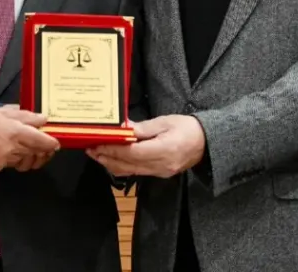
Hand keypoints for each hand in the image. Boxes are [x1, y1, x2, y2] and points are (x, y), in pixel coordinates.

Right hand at [0, 106, 58, 172]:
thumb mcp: (2, 112)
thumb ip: (25, 115)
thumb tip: (42, 118)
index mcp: (16, 131)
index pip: (42, 141)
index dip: (51, 143)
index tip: (55, 143)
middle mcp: (13, 148)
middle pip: (35, 153)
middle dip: (42, 151)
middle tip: (43, 148)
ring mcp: (4, 160)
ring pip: (23, 160)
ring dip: (26, 156)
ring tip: (23, 149)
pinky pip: (9, 165)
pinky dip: (11, 159)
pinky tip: (5, 151)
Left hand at [87, 115, 205, 177]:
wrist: (207, 143)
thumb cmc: (188, 128)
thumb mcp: (165, 122)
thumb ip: (143, 128)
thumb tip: (123, 127)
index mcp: (163, 150)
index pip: (132, 153)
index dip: (113, 149)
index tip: (98, 143)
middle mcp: (160, 165)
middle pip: (128, 164)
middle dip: (107, 157)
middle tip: (90, 149)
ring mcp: (159, 172)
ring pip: (130, 171)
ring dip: (111, 164)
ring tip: (97, 155)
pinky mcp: (159, 174)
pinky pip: (137, 173)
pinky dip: (122, 167)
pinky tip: (112, 161)